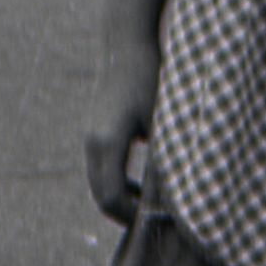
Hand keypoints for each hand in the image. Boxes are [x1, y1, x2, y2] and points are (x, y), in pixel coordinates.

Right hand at [85, 38, 160, 224]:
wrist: (126, 45)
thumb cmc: (150, 78)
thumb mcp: (163, 121)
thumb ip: (164, 159)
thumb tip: (176, 198)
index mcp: (106, 142)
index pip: (110, 198)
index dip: (132, 216)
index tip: (157, 220)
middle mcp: (92, 143)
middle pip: (101, 196)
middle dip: (125, 213)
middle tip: (156, 220)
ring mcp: (90, 138)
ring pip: (99, 185)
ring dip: (122, 198)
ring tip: (151, 204)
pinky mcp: (95, 133)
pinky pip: (101, 170)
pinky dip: (118, 183)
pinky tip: (141, 183)